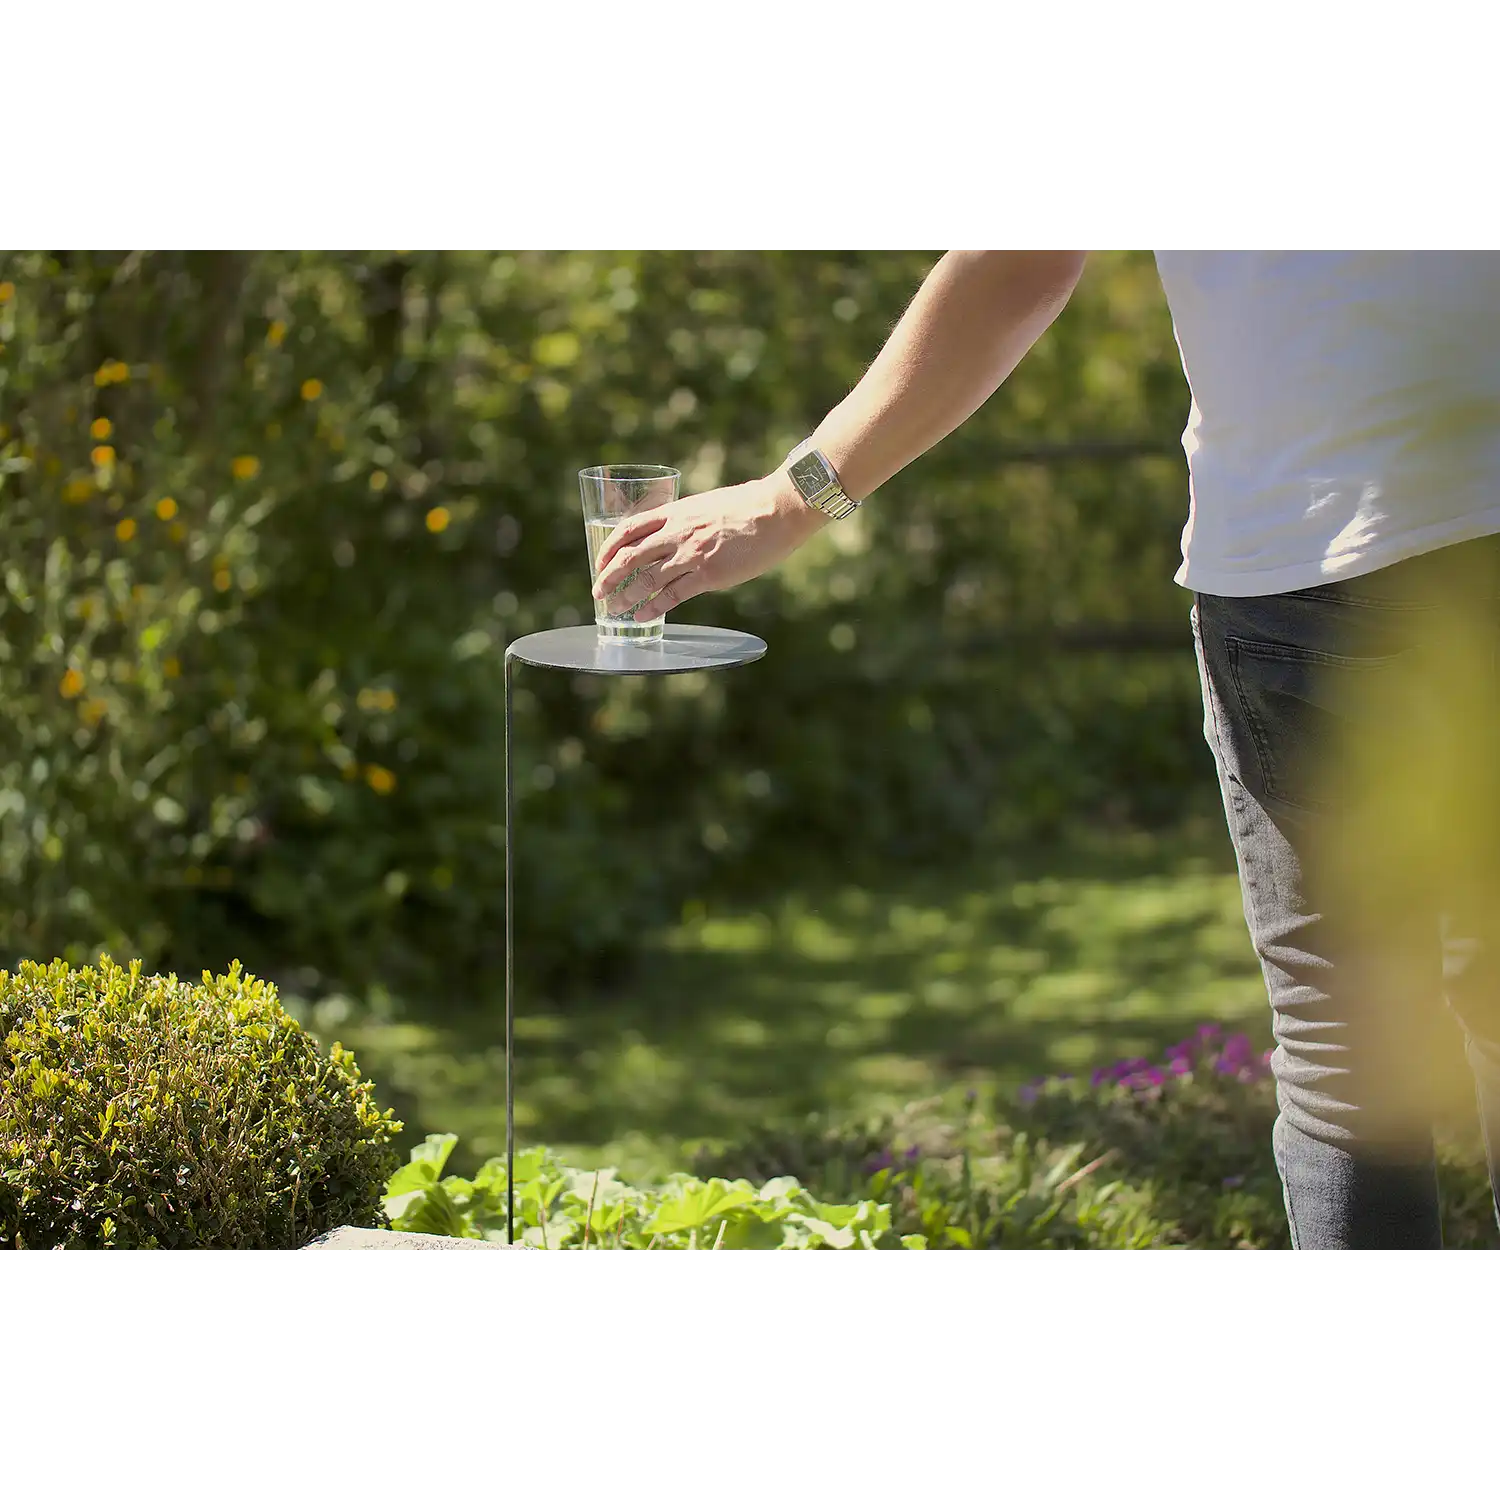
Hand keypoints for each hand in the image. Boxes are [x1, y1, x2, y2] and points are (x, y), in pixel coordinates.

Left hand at [590, 474, 826, 623]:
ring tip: (614, 610)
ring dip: (625, 597)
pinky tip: (642, 617)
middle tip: (598, 592)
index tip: (601, 561)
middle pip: (630, 556)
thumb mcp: (707, 505)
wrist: (777, 510)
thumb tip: (676, 536)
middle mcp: (677, 532)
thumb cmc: (749, 507)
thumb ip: (687, 521)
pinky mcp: (709, 575)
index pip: (629, 528)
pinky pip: (672, 595)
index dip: (609, 547)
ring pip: (646, 579)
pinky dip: (653, 608)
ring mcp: (691, 554)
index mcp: (675, 512)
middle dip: (608, 576)